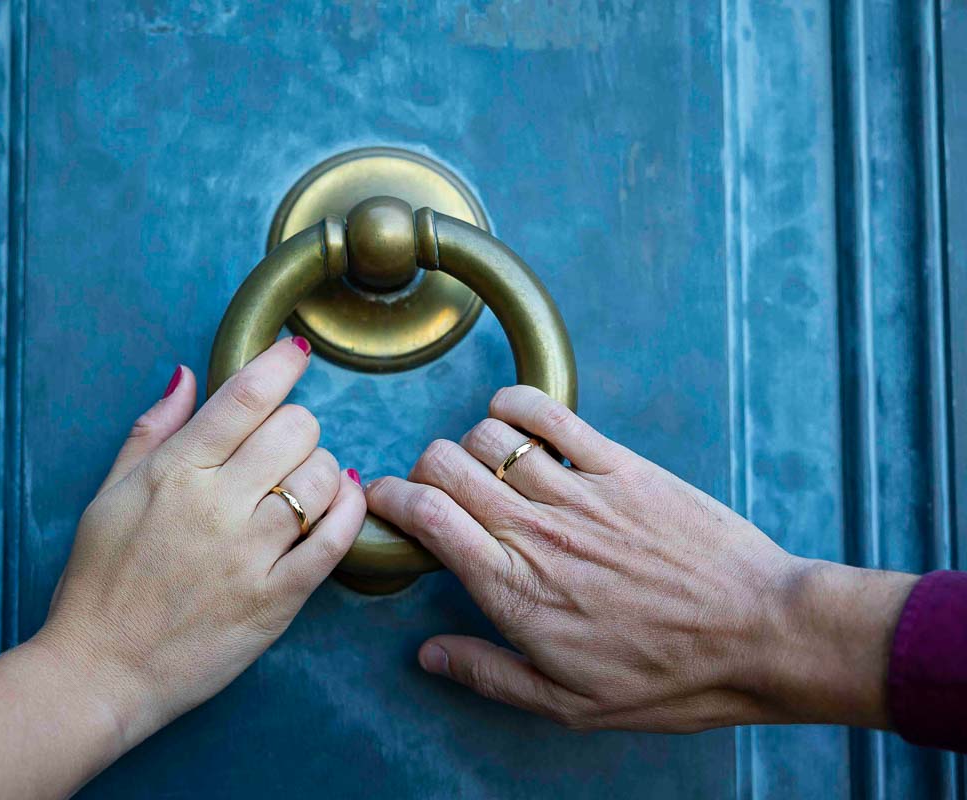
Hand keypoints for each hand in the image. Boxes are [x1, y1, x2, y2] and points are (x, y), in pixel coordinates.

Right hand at [38, 336, 365, 734]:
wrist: (100, 670)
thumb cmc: (100, 581)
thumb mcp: (109, 494)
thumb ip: (153, 429)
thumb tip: (187, 373)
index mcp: (174, 472)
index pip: (245, 396)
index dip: (279, 363)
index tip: (294, 353)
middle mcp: (216, 506)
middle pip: (295, 429)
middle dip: (298, 425)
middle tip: (284, 445)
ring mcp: (249, 555)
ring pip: (322, 478)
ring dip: (323, 469)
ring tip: (304, 482)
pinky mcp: (276, 600)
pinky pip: (335, 541)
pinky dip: (350, 511)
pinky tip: (343, 501)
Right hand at [367, 385, 916, 732]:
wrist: (762, 635)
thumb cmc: (670, 677)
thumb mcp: (570, 703)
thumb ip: (488, 674)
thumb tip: (429, 655)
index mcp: (514, 589)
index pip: (425, 516)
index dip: (389, 498)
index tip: (383, 501)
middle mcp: (536, 532)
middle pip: (445, 466)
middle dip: (423, 471)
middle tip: (435, 491)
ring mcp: (578, 492)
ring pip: (488, 437)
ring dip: (470, 446)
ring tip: (484, 468)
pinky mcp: (620, 466)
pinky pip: (549, 414)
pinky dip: (516, 404)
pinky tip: (510, 415)